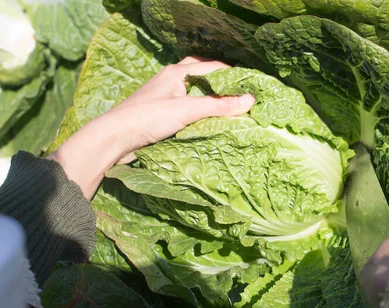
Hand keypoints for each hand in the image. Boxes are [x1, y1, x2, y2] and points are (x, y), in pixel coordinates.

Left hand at [47, 57, 254, 198]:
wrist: (115, 137)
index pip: (214, 68)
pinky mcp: (161, 112)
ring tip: (230, 108)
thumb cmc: (148, 118)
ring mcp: (165, 96)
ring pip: (195, 92)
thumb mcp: (188, 111)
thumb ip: (219, 106)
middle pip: (203, 75)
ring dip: (211, 98)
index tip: (253, 88)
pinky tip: (209, 120)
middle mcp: (171, 80)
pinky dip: (200, 111)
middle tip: (242, 95)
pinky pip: (187, 106)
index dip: (234, 77)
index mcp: (177, 72)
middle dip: (222, 84)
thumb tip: (250, 101)